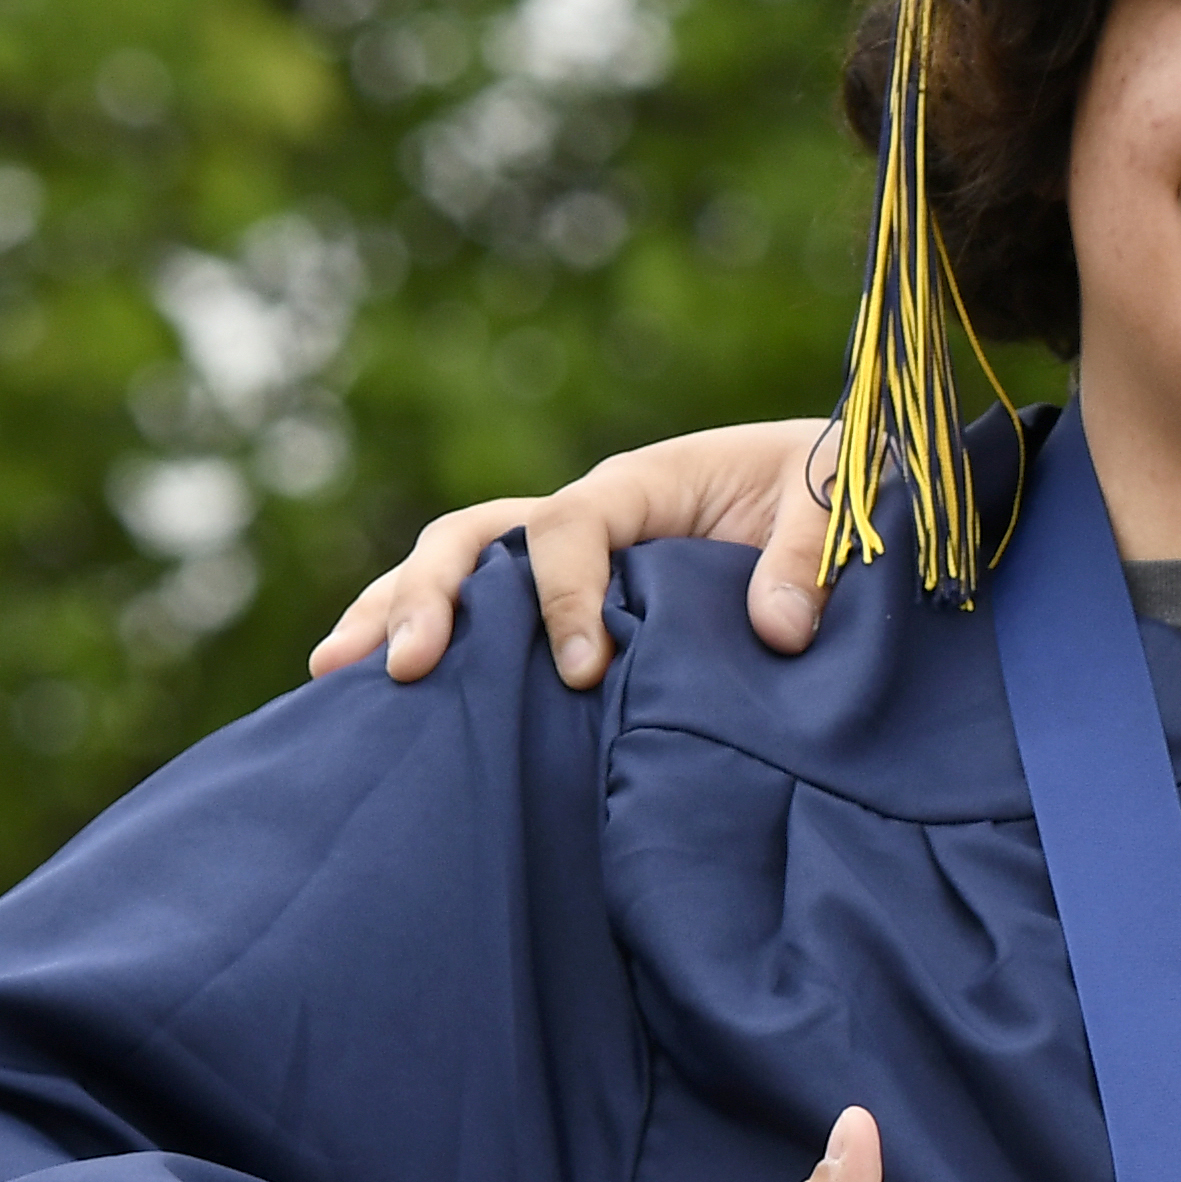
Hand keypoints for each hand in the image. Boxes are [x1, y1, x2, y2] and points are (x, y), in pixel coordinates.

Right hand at [305, 417, 833, 691]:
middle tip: (407, 668)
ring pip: (458, 573)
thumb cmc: (839, 489)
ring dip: (395, 614)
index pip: (570, 526)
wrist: (845, 492)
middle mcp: (587, 518)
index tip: (581, 672)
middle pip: (477, 538)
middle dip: (431, 596)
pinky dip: (427, 644)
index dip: (564, 595)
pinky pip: (484, 616)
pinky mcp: (569, 601)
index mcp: (643, 486)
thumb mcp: (839, 502)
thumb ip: (808, 557)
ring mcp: (567, 560)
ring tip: (335, 676)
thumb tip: (775, 631)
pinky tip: (374, 695)